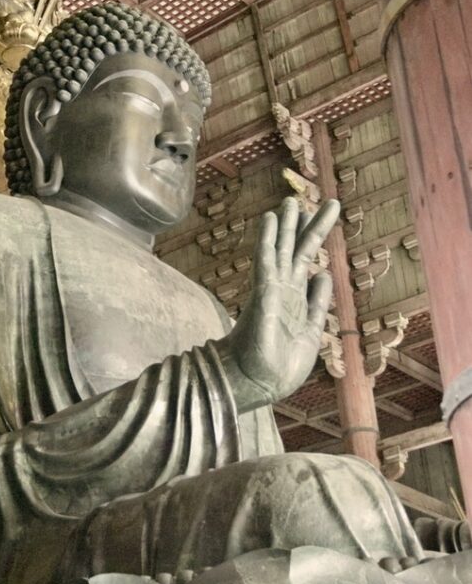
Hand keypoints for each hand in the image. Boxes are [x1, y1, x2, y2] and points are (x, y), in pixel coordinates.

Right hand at [215, 197, 339, 412]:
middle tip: (314, 199)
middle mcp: (284, 291)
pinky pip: (265, 261)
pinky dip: (267, 239)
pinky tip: (269, 218)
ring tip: (291, 200)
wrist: (259, 383)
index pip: (306, 261)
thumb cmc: (281, 365)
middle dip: (306, 225)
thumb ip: (317, 303)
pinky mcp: (263, 294)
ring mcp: (272, 291)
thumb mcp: (311, 332)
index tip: (318, 215)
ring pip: (282, 250)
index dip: (313, 238)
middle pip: (297, 250)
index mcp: (296, 299)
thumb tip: (324, 275)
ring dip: (286, 225)